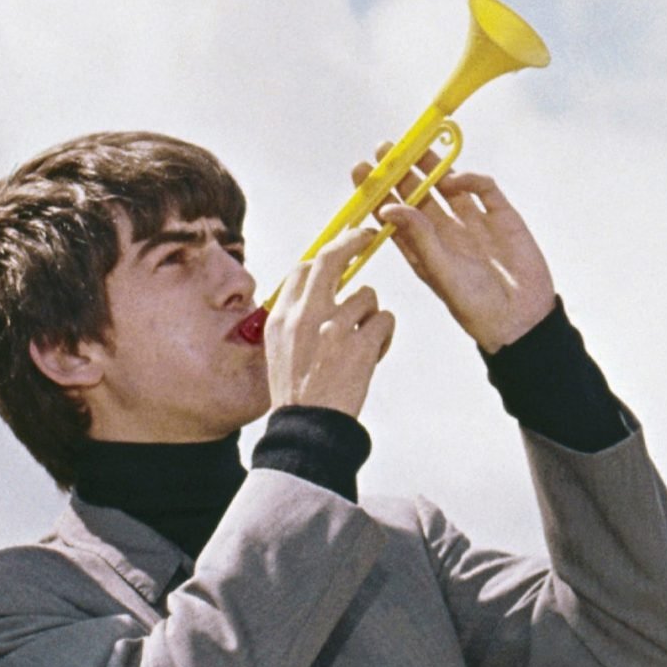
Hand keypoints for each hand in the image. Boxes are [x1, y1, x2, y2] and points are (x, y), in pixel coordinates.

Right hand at [266, 217, 396, 417]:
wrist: (308, 429)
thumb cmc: (298, 394)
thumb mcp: (280, 352)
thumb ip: (295, 318)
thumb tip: (319, 288)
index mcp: (282, 318)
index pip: (303, 268)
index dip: (325, 254)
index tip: (341, 248)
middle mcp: (305, 316)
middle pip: (332, 258)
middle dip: (352, 241)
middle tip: (367, 236)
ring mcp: (334, 328)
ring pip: (368, 296)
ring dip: (371, 316)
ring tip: (362, 345)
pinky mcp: (360, 343)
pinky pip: (385, 320)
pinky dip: (384, 337)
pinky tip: (372, 357)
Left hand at [377, 165, 555, 353]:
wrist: (520, 317)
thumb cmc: (476, 306)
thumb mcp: (440, 272)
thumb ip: (419, 238)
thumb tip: (388, 210)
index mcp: (423, 252)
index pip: (394, 217)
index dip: (378, 194)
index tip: (362, 173)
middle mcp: (444, 234)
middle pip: (418, 195)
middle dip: (401, 172)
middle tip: (383, 149)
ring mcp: (472, 223)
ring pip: (448, 186)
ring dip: (431, 167)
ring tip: (413, 148)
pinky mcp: (501, 215)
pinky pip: (484, 189)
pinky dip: (471, 179)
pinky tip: (456, 178)